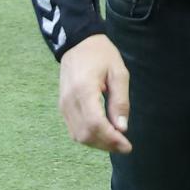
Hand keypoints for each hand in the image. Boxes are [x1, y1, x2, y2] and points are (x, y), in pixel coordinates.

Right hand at [58, 33, 131, 153]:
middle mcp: (69, 101)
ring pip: (78, 136)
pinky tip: (103, 135)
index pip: (95, 124)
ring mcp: (63, 105)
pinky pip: (74, 130)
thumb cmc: (101, 55)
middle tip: (124, 146)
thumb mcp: (118, 73)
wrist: (78, 43)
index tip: (127, 145)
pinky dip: (89, 137)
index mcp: (84, 90)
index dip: (111, 138)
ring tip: (115, 141)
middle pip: (86, 134)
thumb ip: (120, 101)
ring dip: (98, 143)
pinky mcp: (62, 107)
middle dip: (106, 144)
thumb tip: (122, 128)